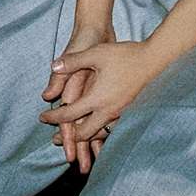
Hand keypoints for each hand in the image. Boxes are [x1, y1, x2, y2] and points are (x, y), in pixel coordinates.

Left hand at [43, 37, 156, 162]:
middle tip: (55, 139)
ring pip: (100, 134)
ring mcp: (120, 113)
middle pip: (84, 134)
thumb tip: (53, 65)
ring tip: (76, 141)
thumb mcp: (96, 54)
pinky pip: (111, 129)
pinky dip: (100, 134)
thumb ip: (73, 61)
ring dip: (86, 139)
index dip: (54, 117)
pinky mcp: (128, 112)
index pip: (69, 114)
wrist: (152, 60)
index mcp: (97, 98)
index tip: (42, 118)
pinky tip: (98, 132)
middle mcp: (108, 110)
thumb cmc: (124, 55)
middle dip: (69, 138)